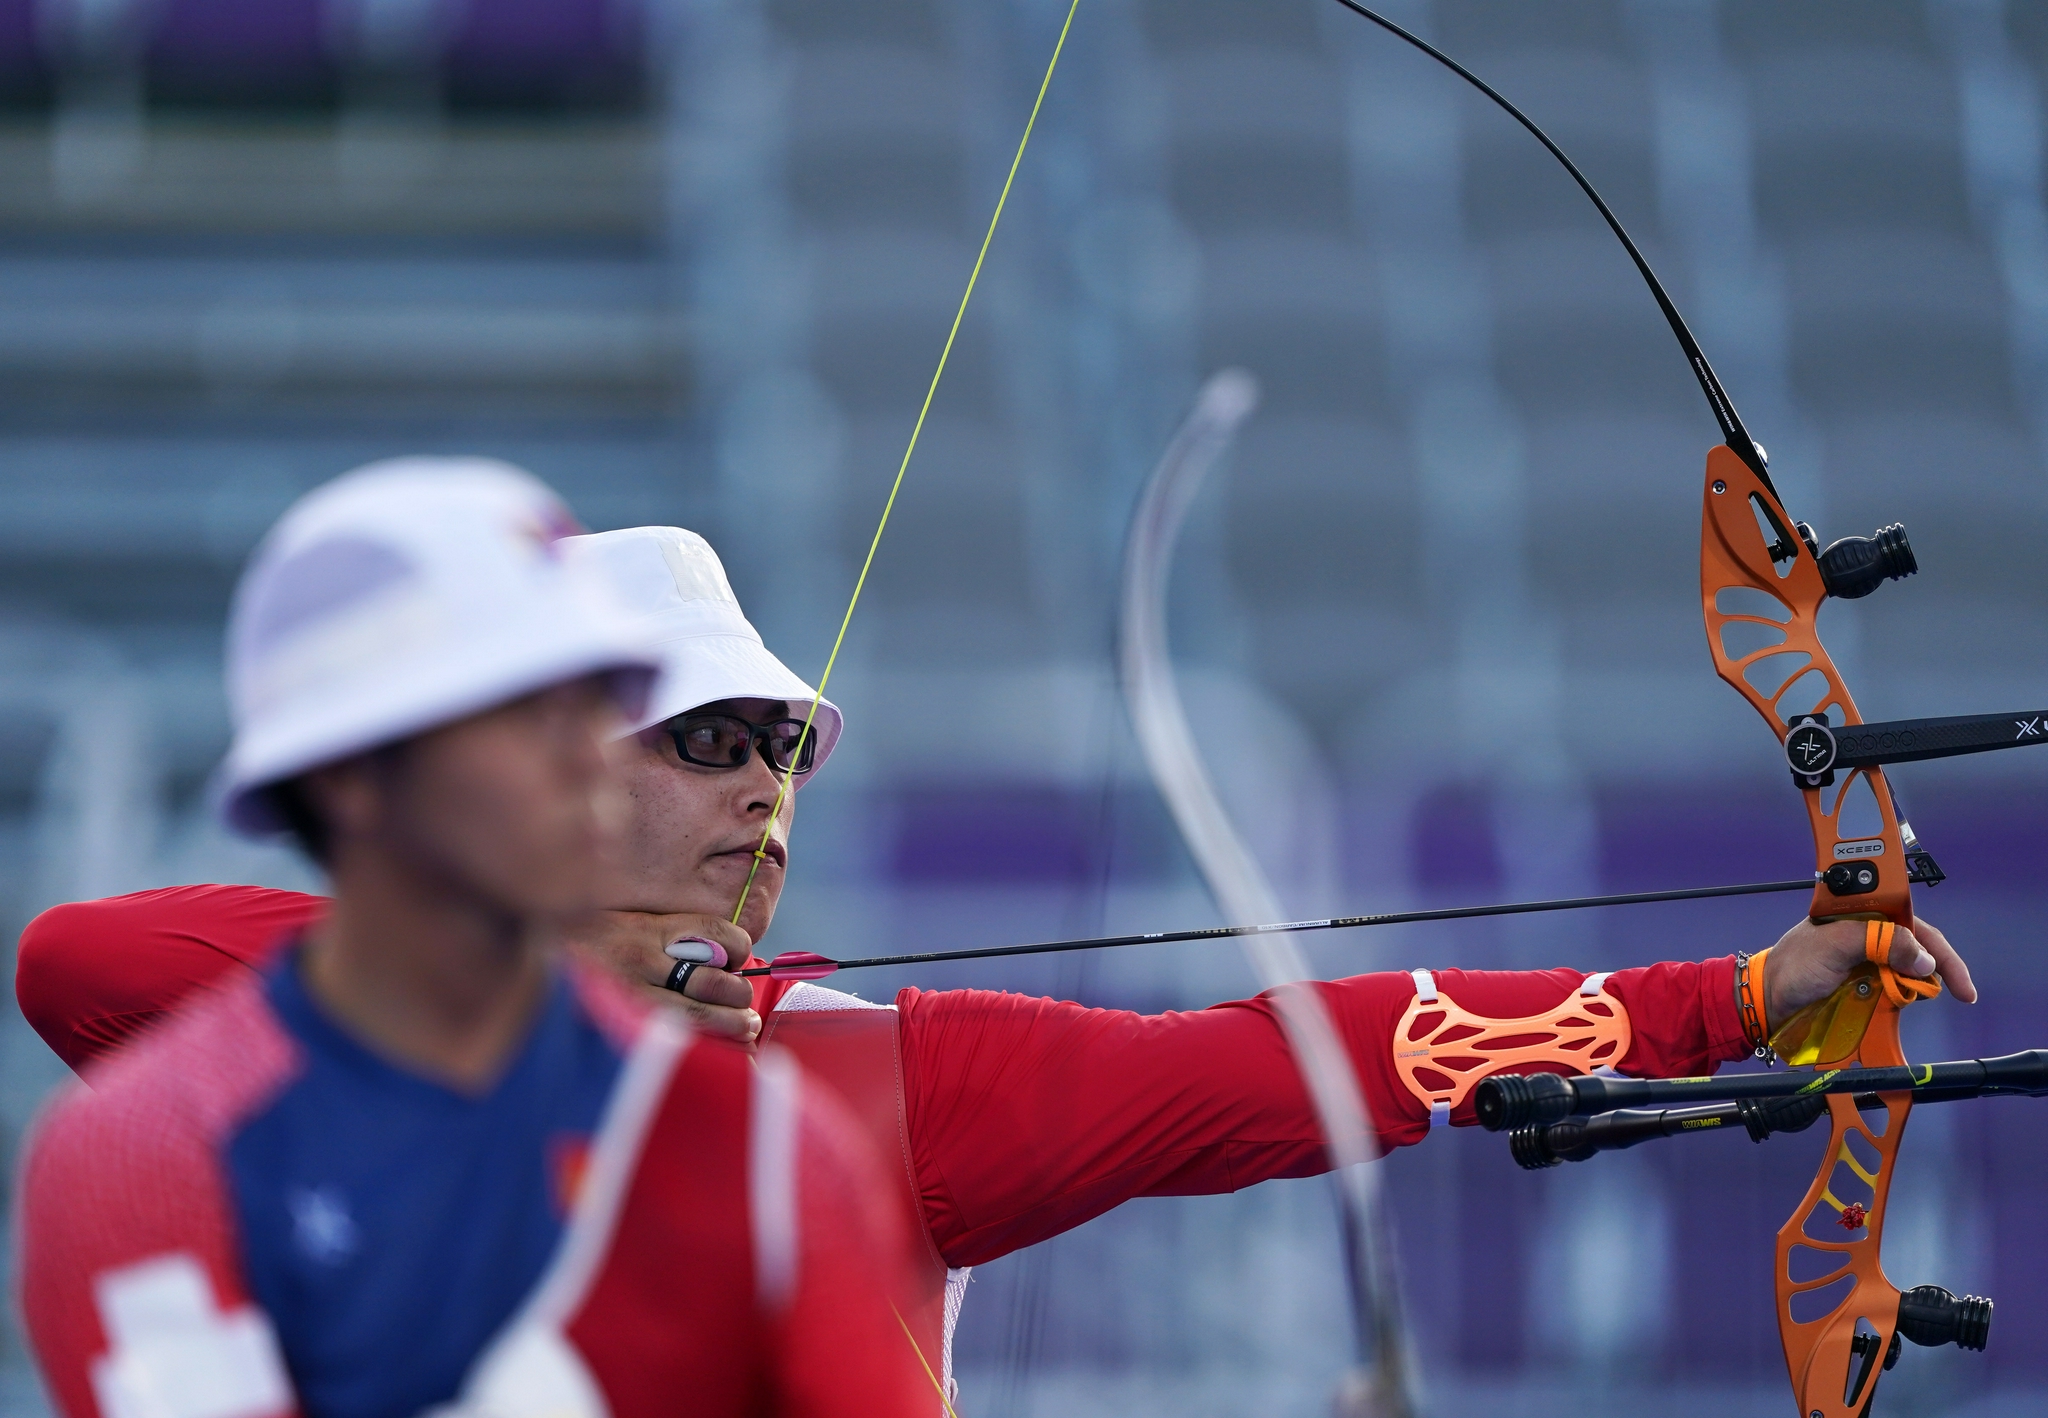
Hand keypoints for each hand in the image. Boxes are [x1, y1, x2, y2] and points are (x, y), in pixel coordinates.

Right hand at [566, 911, 760, 1043]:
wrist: (516, 959)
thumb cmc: (571, 949)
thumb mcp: (614, 924)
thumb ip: (655, 935)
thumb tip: (706, 957)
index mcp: (644, 928)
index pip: (713, 931)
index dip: (737, 948)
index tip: (739, 960)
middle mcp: (641, 959)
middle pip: (714, 979)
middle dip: (739, 996)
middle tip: (745, 1009)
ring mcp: (629, 995)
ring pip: (699, 1014)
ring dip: (732, 1025)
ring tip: (743, 1029)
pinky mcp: (617, 1026)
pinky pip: (672, 1041)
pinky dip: (703, 1049)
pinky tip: (717, 1052)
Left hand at [1763, 915, 1977, 1025]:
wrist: (1766, 1002)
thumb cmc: (1792, 968)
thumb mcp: (1833, 946)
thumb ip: (1878, 941)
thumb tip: (1924, 958)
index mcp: (1860, 914)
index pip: (1912, 923)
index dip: (1938, 948)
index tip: (1959, 979)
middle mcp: (1867, 934)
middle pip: (1917, 947)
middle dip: (1936, 969)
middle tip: (1955, 994)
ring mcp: (1865, 960)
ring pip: (1908, 971)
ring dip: (1917, 986)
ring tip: (1914, 1000)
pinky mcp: (1862, 983)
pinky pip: (1893, 990)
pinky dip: (1902, 999)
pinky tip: (1901, 1006)